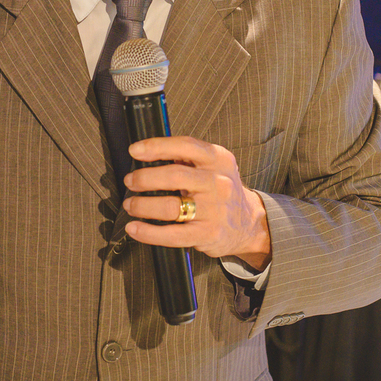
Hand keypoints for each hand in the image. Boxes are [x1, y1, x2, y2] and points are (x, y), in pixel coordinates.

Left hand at [121, 137, 271, 270]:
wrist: (249, 223)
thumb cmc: (221, 191)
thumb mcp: (214, 165)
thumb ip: (187, 157)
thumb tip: (147, 152)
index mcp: (218, 159)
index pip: (185, 146)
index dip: (156, 146)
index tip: (135, 151)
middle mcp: (219, 182)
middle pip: (174, 176)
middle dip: (144, 178)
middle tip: (130, 181)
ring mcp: (215, 210)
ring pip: (170, 207)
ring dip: (142, 205)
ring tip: (131, 205)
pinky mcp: (208, 234)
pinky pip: (172, 235)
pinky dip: (148, 232)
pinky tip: (135, 228)